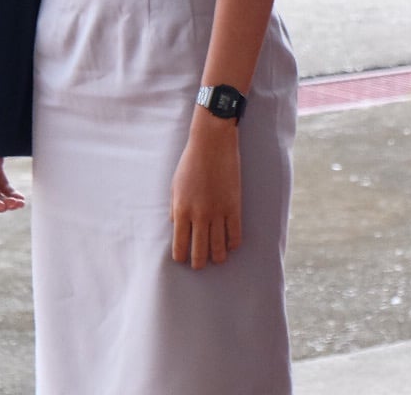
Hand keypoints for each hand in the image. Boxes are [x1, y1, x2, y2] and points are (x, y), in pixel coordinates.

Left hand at [170, 116, 242, 269]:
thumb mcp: (175, 187)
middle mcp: (200, 215)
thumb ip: (176, 209)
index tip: (182, 259)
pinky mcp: (234, 206)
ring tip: (217, 259)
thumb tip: (177, 226)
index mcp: (182, 211)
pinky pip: (235, 233)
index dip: (181, 256)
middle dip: (198, 262)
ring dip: (217, 257)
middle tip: (199, 265)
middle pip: (199, 250)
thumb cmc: (190, 163)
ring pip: (219, 246)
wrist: (212, 145)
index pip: (180, 245)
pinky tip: (232, 246)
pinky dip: (233, 243)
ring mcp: (218, 212)